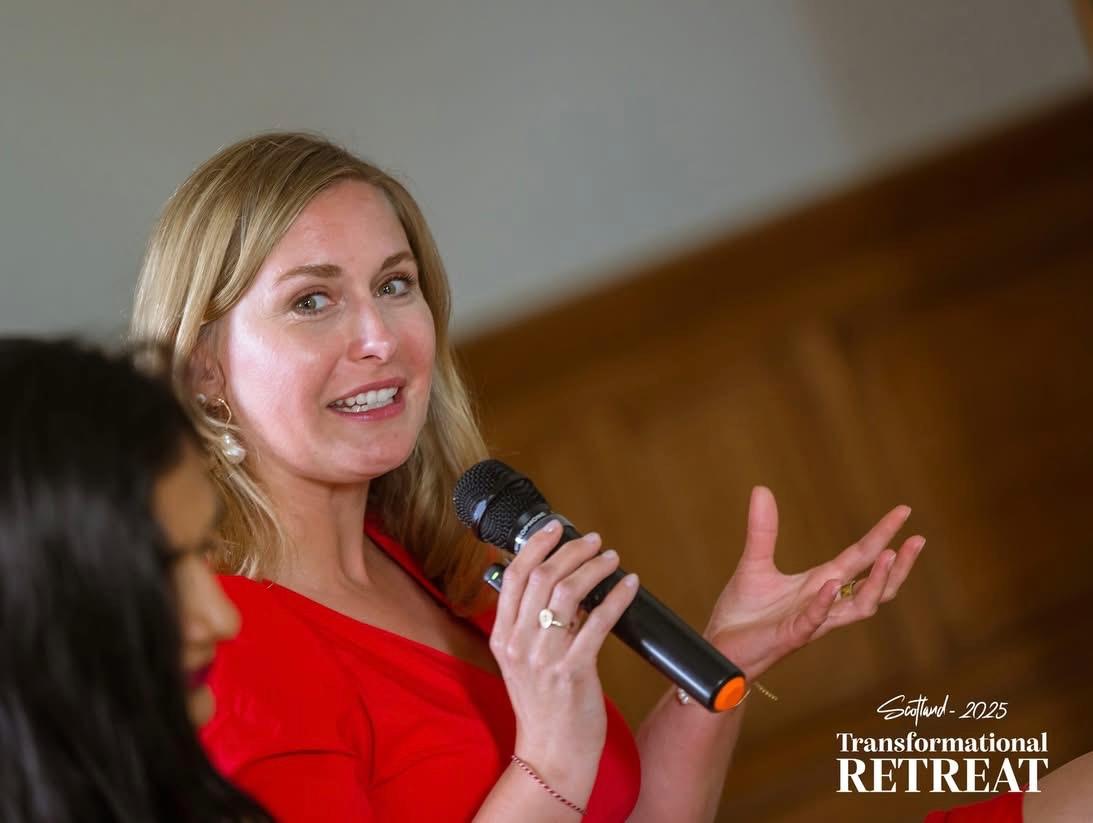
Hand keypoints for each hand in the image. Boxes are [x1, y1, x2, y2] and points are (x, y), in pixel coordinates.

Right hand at [489, 520, 639, 798]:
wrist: (551, 756)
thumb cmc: (543, 708)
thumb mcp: (523, 663)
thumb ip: (532, 626)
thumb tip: (561, 584)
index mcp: (502, 638)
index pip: (513, 577)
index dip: (535, 546)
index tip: (554, 528)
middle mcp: (518, 644)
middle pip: (541, 577)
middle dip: (570, 551)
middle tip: (594, 541)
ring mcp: (544, 658)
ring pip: (567, 593)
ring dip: (594, 568)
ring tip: (611, 559)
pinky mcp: (573, 672)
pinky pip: (597, 622)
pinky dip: (616, 597)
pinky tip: (628, 585)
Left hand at [704, 487, 924, 679]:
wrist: (720, 648)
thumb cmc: (743, 613)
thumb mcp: (754, 563)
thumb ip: (763, 529)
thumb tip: (762, 488)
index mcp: (819, 583)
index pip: (860, 557)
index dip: (882, 535)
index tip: (904, 511)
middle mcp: (824, 603)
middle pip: (873, 585)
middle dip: (898, 564)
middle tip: (918, 539)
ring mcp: (812, 621)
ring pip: (858, 607)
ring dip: (875, 584)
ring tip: (889, 557)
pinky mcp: (791, 636)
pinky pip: (814, 621)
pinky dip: (824, 603)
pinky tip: (830, 584)